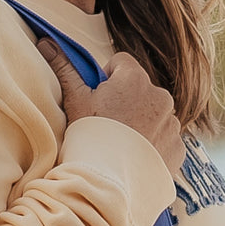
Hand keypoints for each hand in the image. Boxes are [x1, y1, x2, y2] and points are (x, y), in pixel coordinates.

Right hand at [37, 38, 184, 176]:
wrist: (107, 184)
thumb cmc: (89, 139)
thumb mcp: (75, 102)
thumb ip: (65, 69)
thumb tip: (46, 42)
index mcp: (135, 78)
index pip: (122, 63)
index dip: (108, 80)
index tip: (99, 101)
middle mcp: (161, 96)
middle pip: (141, 90)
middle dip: (128, 103)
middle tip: (109, 127)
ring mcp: (172, 124)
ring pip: (156, 116)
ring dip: (143, 125)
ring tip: (122, 146)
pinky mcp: (178, 149)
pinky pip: (167, 141)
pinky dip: (155, 147)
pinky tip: (137, 160)